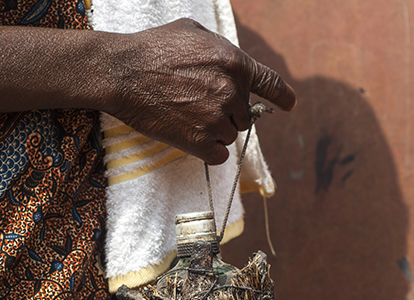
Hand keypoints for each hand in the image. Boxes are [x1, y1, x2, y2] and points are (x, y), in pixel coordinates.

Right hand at [104, 19, 295, 164]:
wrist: (123, 73)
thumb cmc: (153, 48)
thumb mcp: (193, 31)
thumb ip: (219, 48)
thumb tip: (228, 61)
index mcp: (236, 63)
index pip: (270, 83)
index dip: (282, 95)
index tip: (290, 104)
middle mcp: (233, 92)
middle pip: (244, 116)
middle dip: (227, 113)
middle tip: (197, 105)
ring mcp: (217, 119)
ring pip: (230, 136)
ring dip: (213, 131)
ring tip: (185, 115)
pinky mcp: (200, 141)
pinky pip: (218, 155)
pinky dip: (207, 150)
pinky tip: (189, 136)